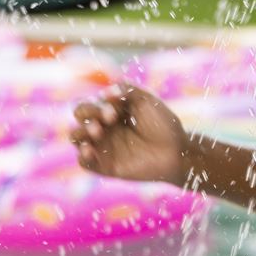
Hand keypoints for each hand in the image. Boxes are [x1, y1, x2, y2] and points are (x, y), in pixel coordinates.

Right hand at [71, 83, 185, 186]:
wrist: (178, 153)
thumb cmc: (164, 125)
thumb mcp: (146, 100)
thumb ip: (126, 89)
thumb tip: (104, 93)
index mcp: (110, 112)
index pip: (90, 103)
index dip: (97, 104)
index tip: (115, 109)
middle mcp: (104, 129)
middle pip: (80, 117)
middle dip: (88, 113)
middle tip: (108, 119)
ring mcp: (104, 147)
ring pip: (77, 137)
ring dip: (81, 131)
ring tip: (98, 131)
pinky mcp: (107, 167)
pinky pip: (85, 162)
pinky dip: (82, 155)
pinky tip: (88, 150)